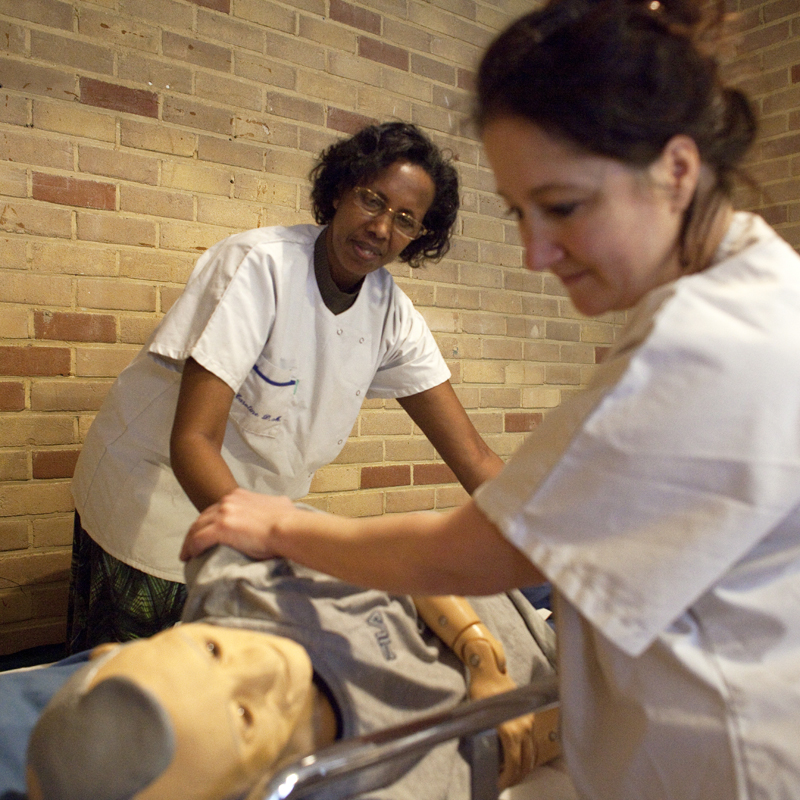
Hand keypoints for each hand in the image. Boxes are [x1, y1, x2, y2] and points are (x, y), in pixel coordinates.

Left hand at [180, 488, 295, 561]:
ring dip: (189, 541)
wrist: (288, 528)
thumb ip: (272, 505)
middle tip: (192, 544)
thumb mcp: (279, 504)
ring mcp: (223, 514)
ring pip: (196, 528)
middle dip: (195, 530)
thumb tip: (281, 507)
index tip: (207, 530)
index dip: (209, 520)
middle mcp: (228, 502)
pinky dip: (190, 549)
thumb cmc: (289, 520)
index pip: (216, 508)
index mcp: (239, 495)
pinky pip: (197, 540)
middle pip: (203, 517)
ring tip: (187, 554)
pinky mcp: (220, 529)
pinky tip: (189, 557)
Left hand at [464, 641, 537, 789]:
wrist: (488, 670)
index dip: (507, 778)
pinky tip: (518, 757)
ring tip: (511, 774)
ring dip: (523, 766)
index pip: (514, 762)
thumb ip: (484, 737)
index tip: (499, 785)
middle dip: (516, 776)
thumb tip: (483, 757)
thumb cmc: (480, 691)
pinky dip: (526, 753)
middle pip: (525, 761)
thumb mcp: (476, 716)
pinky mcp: (529, 716)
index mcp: (510, 730)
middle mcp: (523, 727)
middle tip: (505, 784)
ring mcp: (528, 721)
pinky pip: (531, 741)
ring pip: (531, 752)